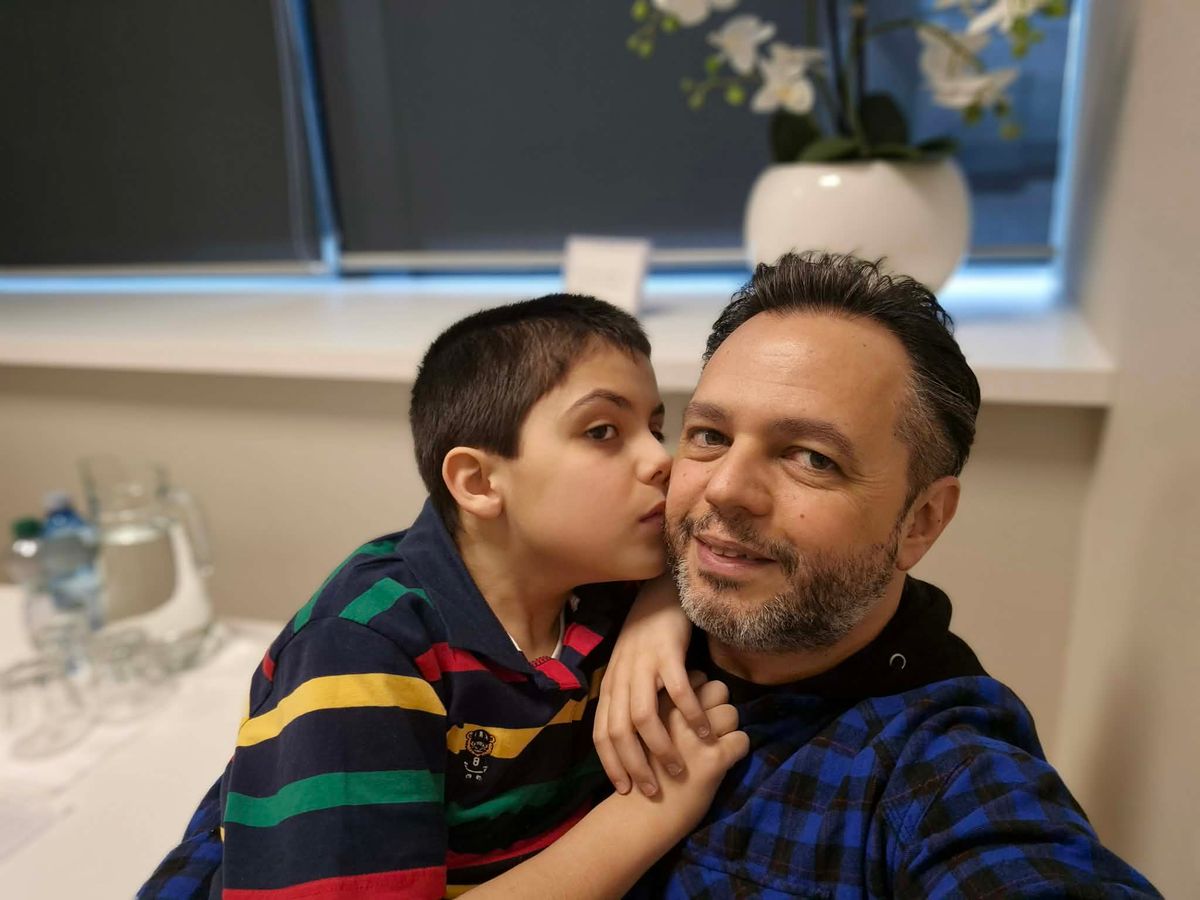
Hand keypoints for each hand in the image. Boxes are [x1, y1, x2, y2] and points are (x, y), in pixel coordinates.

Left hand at [595, 576, 709, 796]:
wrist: (661, 592)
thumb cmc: (648, 638)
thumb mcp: (629, 670)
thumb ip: (628, 701)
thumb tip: (631, 742)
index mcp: (610, 684)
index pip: (602, 733)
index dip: (611, 764)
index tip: (625, 790)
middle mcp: (621, 677)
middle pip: (620, 732)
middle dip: (635, 766)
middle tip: (654, 791)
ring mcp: (643, 665)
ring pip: (645, 718)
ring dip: (662, 748)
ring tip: (679, 769)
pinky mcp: (668, 653)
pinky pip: (678, 691)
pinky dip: (690, 715)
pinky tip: (705, 733)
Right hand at [637, 677, 748, 836]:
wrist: (640, 814)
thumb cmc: (642, 769)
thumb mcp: (642, 729)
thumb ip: (661, 709)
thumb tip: (685, 694)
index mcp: (659, 704)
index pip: (694, 677)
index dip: (698, 694)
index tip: (692, 713)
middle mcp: (678, 715)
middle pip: (718, 688)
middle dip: (718, 705)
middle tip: (709, 728)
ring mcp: (696, 737)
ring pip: (732, 712)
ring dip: (728, 728)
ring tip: (715, 746)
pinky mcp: (714, 759)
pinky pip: (742, 740)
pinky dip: (738, 750)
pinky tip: (725, 761)